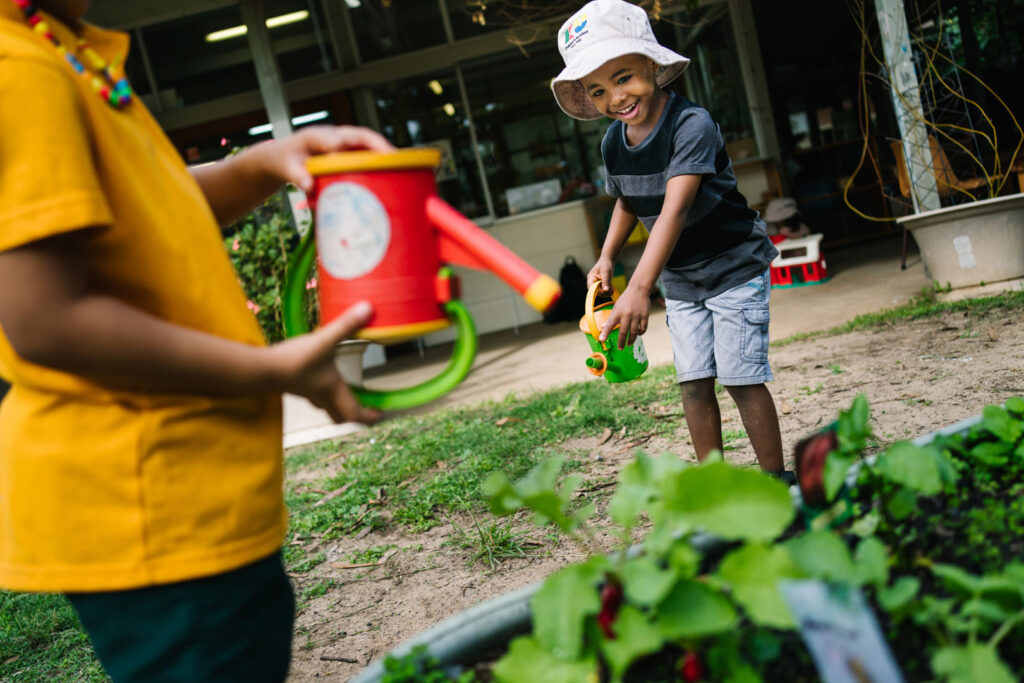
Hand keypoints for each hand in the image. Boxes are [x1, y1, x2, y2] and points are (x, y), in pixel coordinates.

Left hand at [259, 125, 394, 192]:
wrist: (283, 156)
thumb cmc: (285, 161)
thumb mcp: (286, 168)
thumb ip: (296, 175)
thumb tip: (308, 185)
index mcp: (317, 136)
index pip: (338, 137)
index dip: (355, 143)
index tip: (369, 154)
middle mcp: (334, 135)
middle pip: (361, 137)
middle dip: (379, 146)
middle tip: (396, 160)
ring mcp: (343, 142)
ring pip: (368, 144)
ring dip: (384, 154)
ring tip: (403, 168)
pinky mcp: (349, 151)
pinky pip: (367, 153)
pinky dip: (380, 162)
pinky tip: (393, 174)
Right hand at [267, 300, 379, 424]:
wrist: (262, 369)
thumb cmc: (295, 360)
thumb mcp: (325, 340)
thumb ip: (347, 325)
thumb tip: (368, 309)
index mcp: (334, 389)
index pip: (355, 414)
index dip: (369, 416)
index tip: (379, 413)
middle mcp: (321, 396)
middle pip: (340, 416)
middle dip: (353, 415)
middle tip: (363, 409)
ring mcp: (306, 393)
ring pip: (325, 406)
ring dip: (336, 404)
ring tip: (344, 392)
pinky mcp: (294, 386)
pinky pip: (312, 395)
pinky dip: (320, 392)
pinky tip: (319, 376)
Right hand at [587, 256, 613, 293]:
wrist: (608, 260)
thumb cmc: (606, 264)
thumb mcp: (606, 272)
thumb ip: (605, 281)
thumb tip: (606, 290)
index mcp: (590, 278)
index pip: (591, 289)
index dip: (597, 292)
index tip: (605, 290)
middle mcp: (592, 282)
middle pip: (596, 292)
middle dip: (604, 292)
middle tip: (611, 287)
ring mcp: (597, 284)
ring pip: (600, 294)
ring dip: (607, 293)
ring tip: (612, 287)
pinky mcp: (601, 285)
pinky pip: (604, 292)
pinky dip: (608, 291)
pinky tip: (612, 287)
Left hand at [600, 285, 649, 349]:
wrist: (639, 289)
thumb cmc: (625, 299)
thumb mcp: (616, 307)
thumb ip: (611, 318)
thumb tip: (602, 327)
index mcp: (617, 312)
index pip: (610, 324)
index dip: (605, 333)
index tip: (601, 340)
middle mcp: (626, 314)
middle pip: (623, 332)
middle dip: (621, 342)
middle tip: (620, 348)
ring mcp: (636, 315)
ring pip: (634, 332)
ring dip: (631, 340)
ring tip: (629, 344)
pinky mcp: (645, 316)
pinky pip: (643, 328)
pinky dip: (640, 333)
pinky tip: (638, 334)